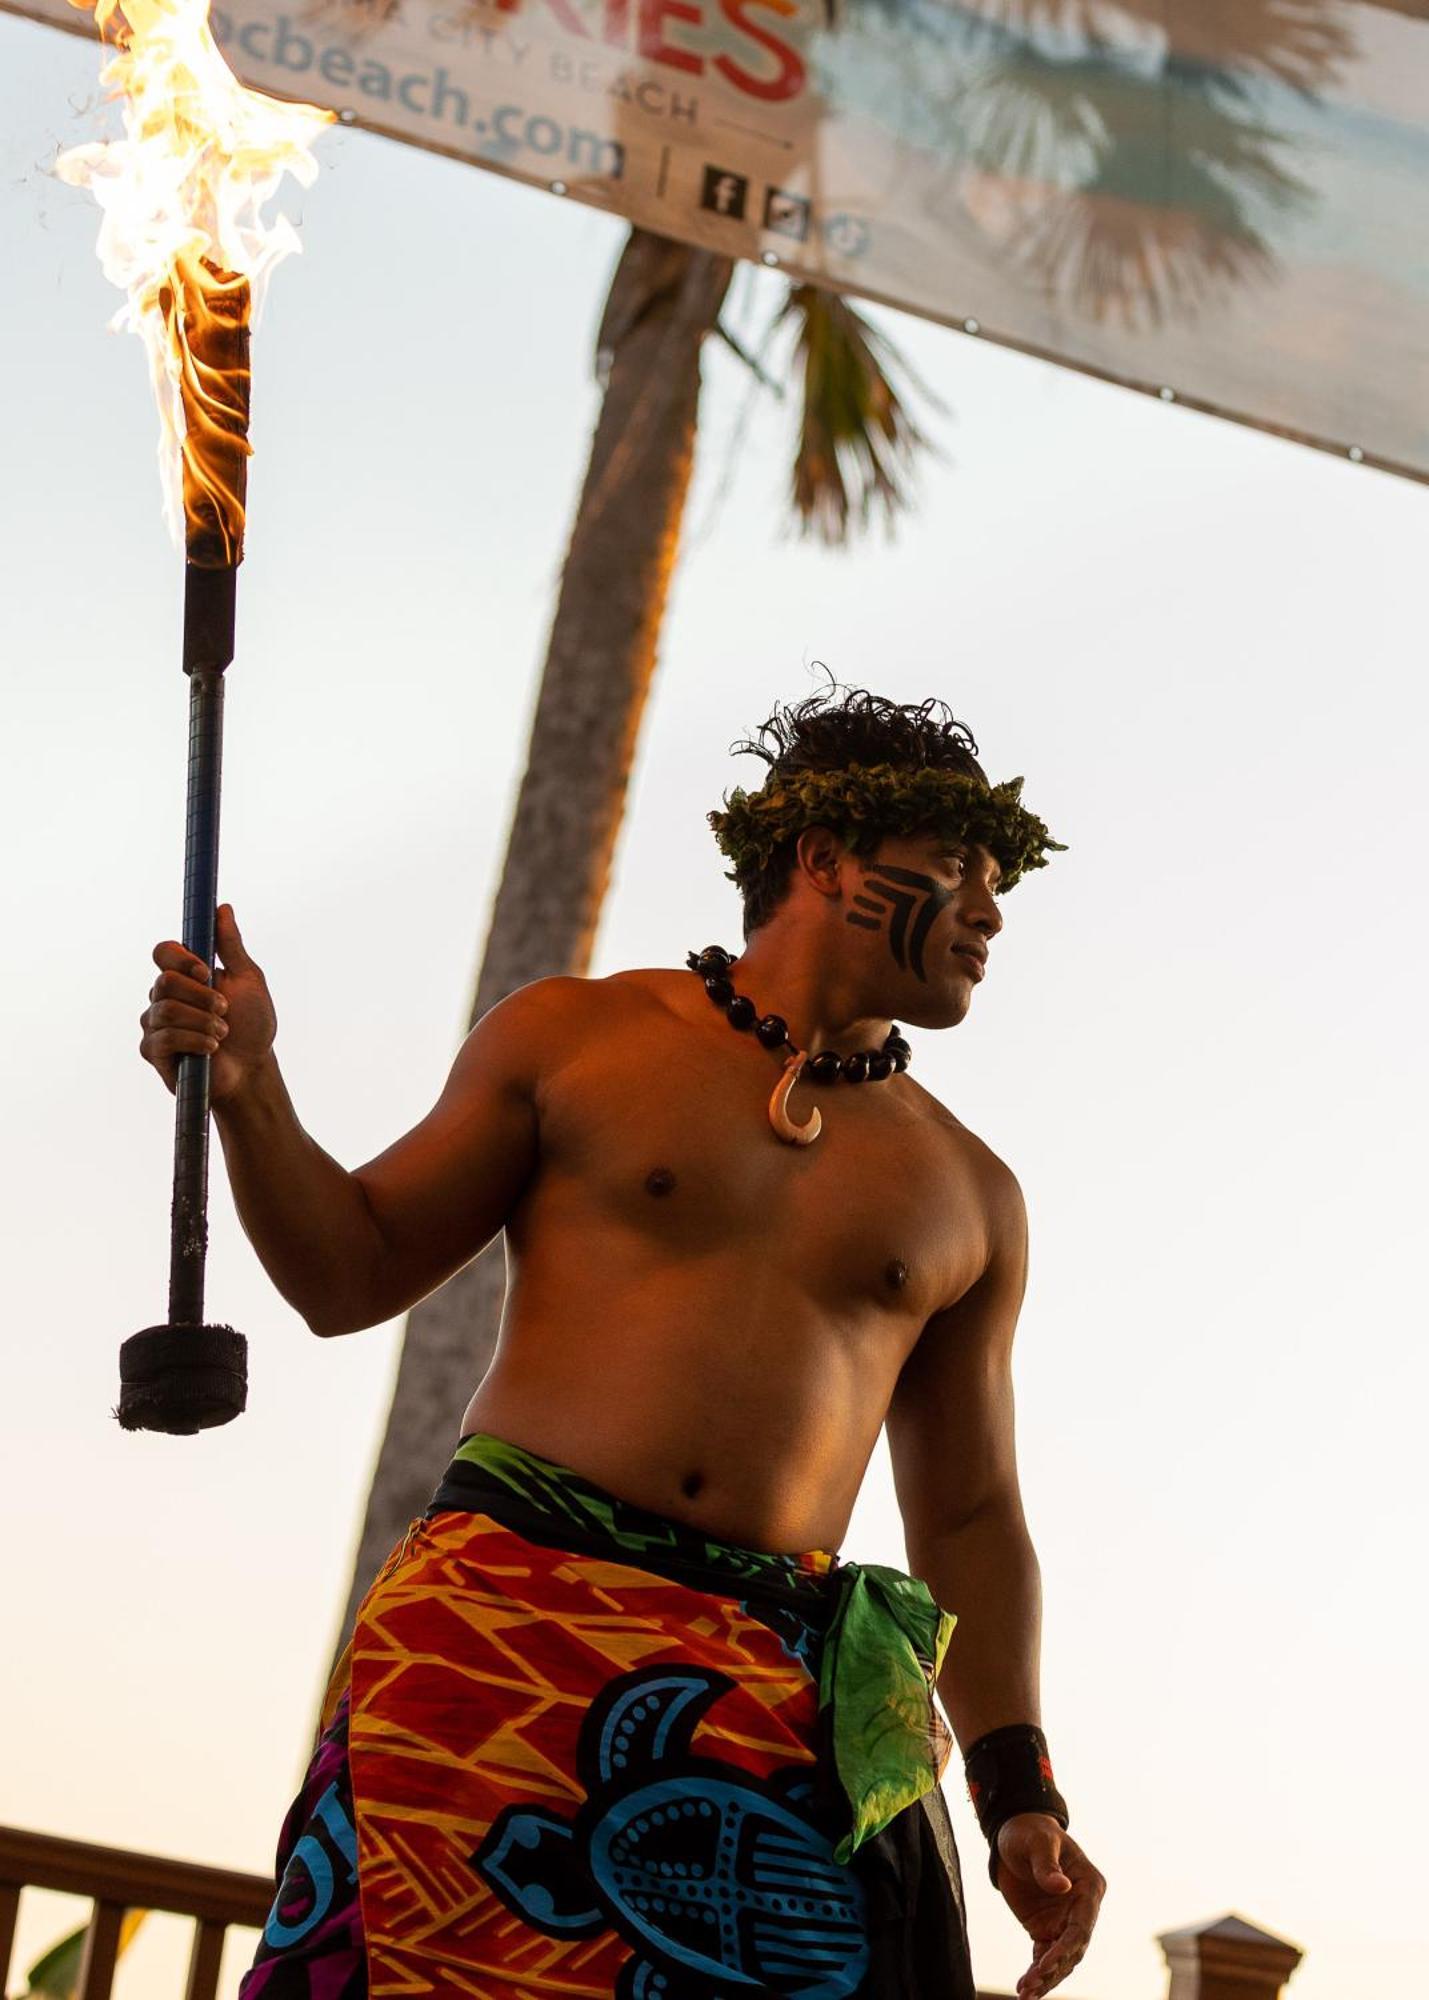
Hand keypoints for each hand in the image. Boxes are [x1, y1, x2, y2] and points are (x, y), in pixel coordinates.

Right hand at [139, 904, 276, 1104]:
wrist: (252, 1068)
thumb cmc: (251, 1025)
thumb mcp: (248, 980)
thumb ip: (231, 945)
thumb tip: (222, 908)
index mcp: (184, 976)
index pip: (164, 952)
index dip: (180, 959)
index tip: (206, 971)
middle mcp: (164, 996)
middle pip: (164, 982)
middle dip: (201, 997)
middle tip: (224, 1010)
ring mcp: (155, 1023)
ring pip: (165, 1010)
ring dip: (203, 1022)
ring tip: (222, 1033)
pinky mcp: (153, 1051)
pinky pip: (163, 1038)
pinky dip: (194, 1041)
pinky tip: (211, 1049)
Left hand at [994, 1812, 1105, 1998]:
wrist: (1015, 1833)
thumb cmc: (1031, 1832)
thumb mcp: (1038, 1842)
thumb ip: (1047, 1864)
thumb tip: (1061, 1887)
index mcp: (1089, 1886)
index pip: (1082, 1925)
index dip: (1065, 1947)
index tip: (1044, 1963)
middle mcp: (1083, 1908)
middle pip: (1074, 1949)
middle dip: (1053, 1970)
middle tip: (1030, 1987)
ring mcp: (1065, 1921)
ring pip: (1061, 1959)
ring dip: (1045, 1979)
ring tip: (1025, 1994)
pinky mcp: (1046, 1928)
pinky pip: (1044, 1956)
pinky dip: (1036, 1973)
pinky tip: (1025, 1989)